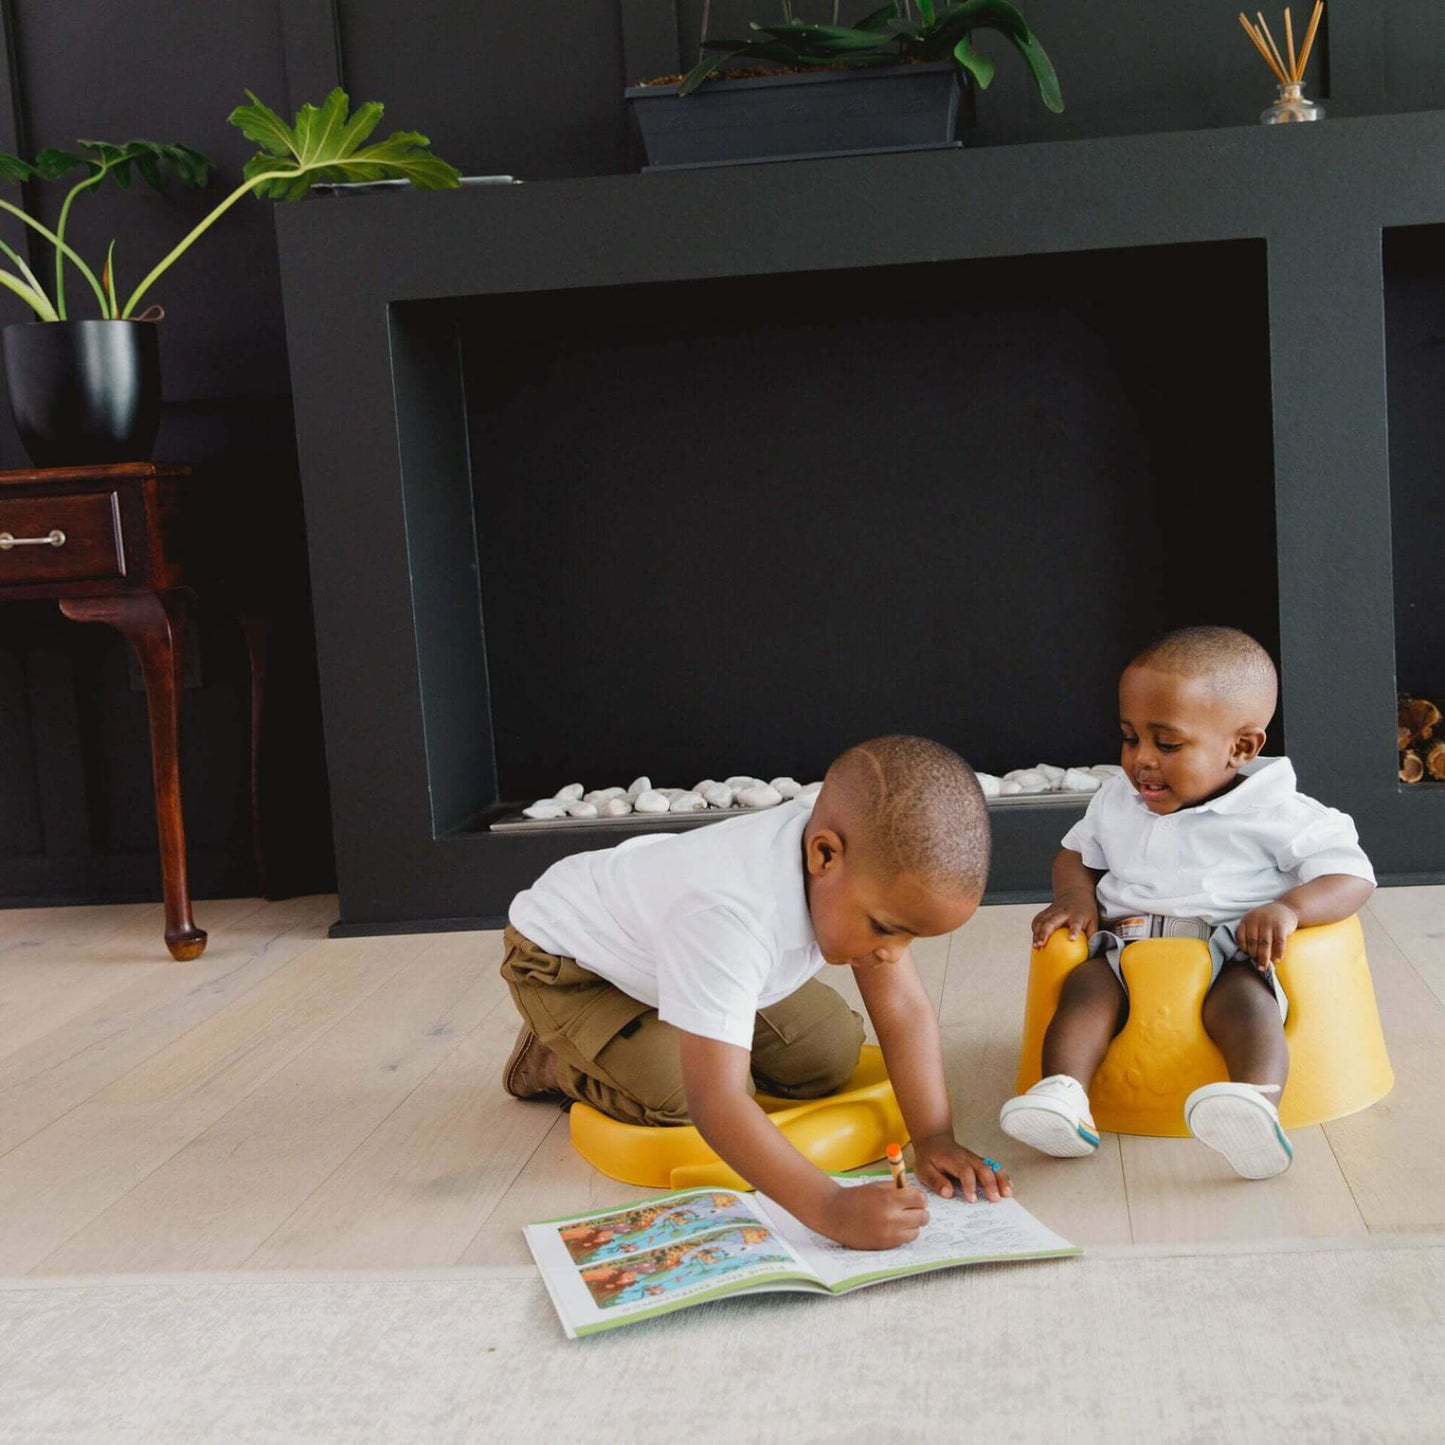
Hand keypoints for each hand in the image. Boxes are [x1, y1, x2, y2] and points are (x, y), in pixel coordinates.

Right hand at [815, 1180, 929, 1249]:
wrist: (836, 1214)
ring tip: (902, 1219)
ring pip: (916, 1231)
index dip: (920, 1198)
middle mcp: (891, 1217)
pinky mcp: (885, 1245)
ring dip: (913, 1224)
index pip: (920, 1199)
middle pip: (923, 1216)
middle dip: (920, 1211)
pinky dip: (904, 1234)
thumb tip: (918, 1195)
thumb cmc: (857, 1197)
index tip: (915, 1198)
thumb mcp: (878, 1187)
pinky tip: (894, 1227)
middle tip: (912, 1208)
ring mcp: (888, 1234)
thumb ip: (898, 1190)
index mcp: (889, 1198)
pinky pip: (905, 1240)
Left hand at [910, 1133, 1011, 1202]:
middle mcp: (967, 1158)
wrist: (934, 1140)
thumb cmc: (929, 1158)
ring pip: (992, 1166)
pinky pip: (994, 1168)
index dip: (969, 1184)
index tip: (972, 1199)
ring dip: (1001, 1179)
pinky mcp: (980, 1163)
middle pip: (982, 1168)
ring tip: (1008, 1194)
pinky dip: (1003, 1177)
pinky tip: (1008, 1188)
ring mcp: (975, 1159)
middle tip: (995, 1199)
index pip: (964, 1171)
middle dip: (990, 1184)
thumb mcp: (923, 1169)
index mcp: (953, 1159)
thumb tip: (948, 1193)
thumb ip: (935, 1181)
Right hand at [1031, 899, 1096, 947]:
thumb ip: (1092, 935)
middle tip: (1041, 944)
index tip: (1072, 939)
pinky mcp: (1046, 911)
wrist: (1075, 892)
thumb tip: (1091, 952)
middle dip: (1045, 933)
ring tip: (1035, 945)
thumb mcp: (1093, 921)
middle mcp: (1063, 912)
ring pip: (1042, 921)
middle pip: (1052, 921)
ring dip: (1037, 933)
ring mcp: (1052, 911)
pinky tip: (1034, 938)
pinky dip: (1034, 929)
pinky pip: (1037, 920)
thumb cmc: (1084, 909)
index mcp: (1077, 915)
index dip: (1074, 931)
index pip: (1076, 923)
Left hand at [1235, 901, 1299, 968]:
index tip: (1247, 956)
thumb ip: (1249, 933)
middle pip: (1253, 942)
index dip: (1243, 949)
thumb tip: (1247, 955)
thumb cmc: (1267, 919)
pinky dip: (1278, 952)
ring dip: (1264, 957)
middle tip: (1258, 966)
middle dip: (1254, 956)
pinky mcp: (1281, 926)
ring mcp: (1269, 922)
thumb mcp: (1254, 921)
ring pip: (1265, 943)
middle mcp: (1256, 919)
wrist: (1286, 908)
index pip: (1241, 936)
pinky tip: (1277, 960)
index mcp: (1247, 919)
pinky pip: (1279, 942)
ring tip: (1264, 967)